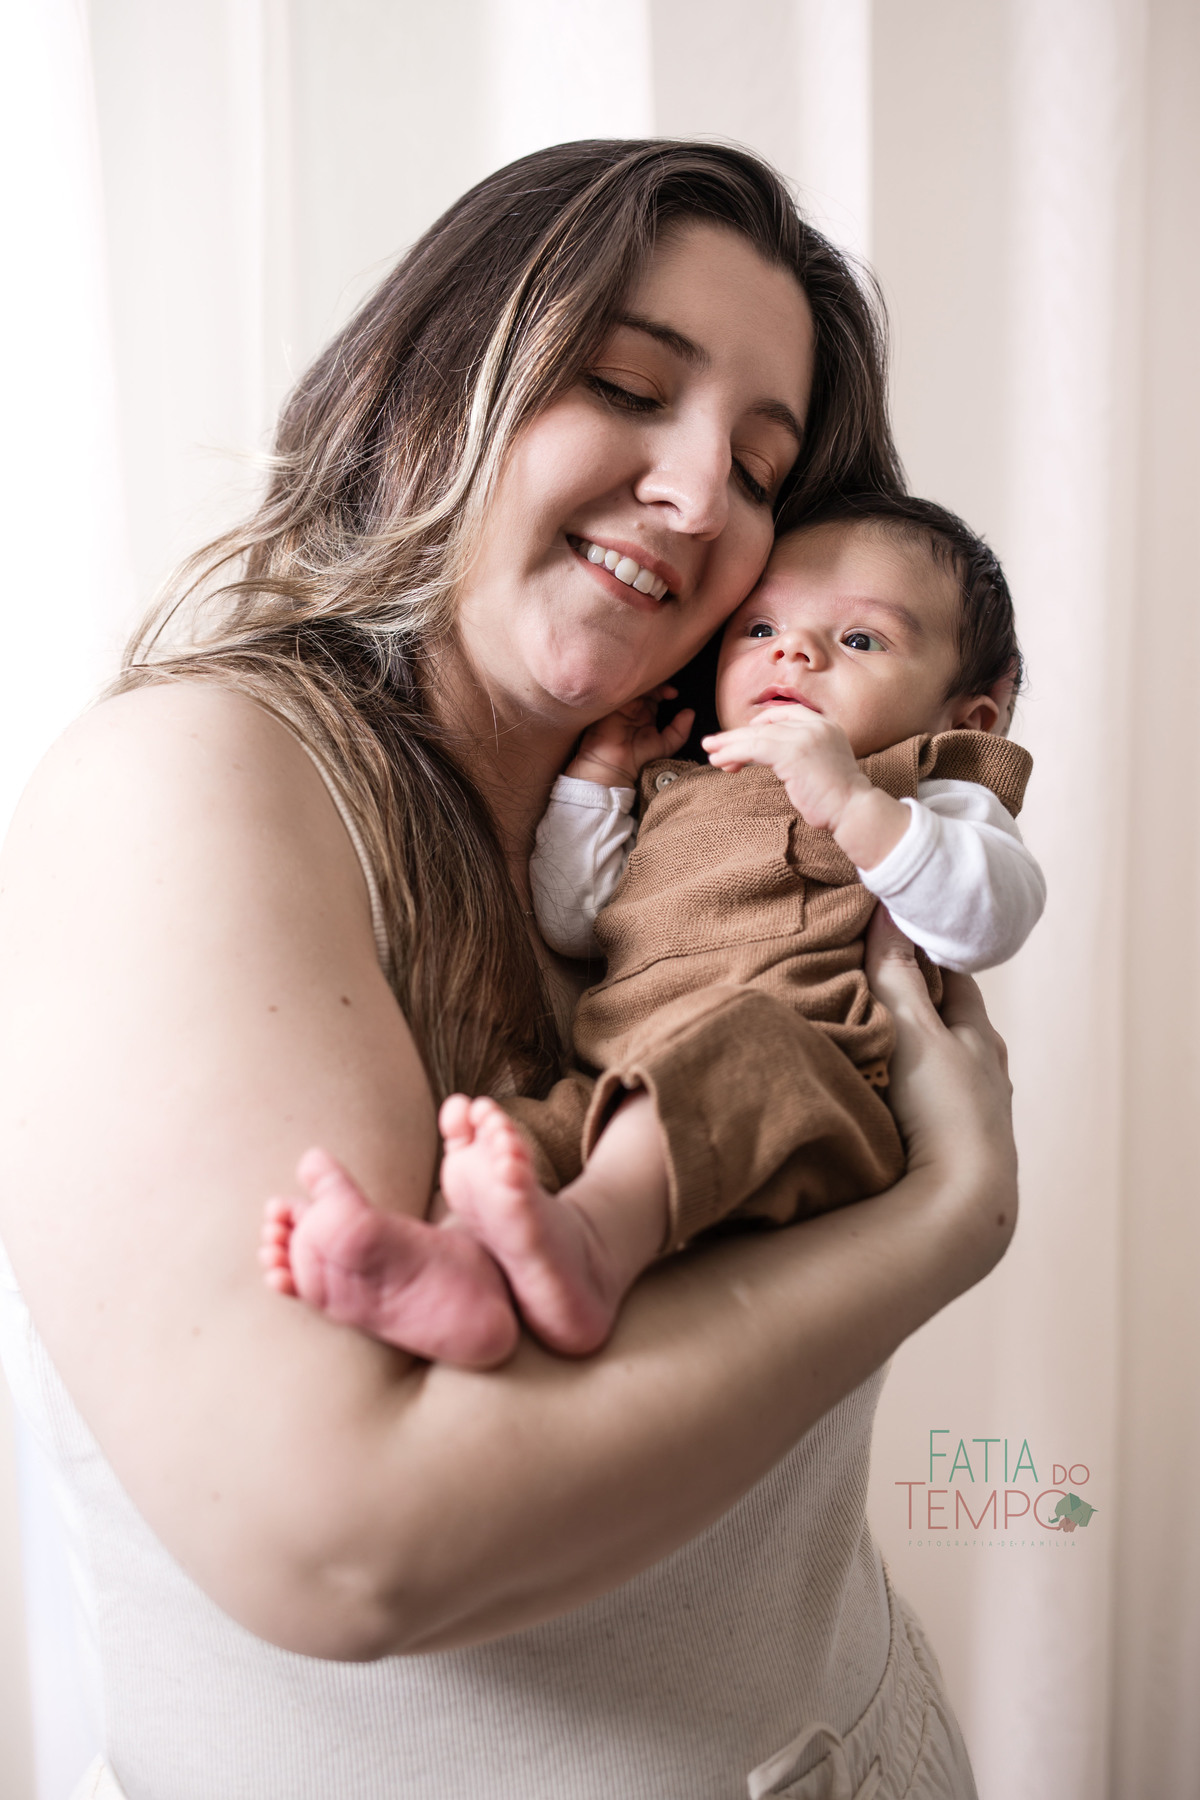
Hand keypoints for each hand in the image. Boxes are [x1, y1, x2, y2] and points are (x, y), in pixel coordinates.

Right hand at [567, 686, 694, 787]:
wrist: (615, 766)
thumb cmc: (639, 758)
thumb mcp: (666, 745)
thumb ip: (680, 730)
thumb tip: (690, 712)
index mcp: (646, 714)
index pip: (656, 694)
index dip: (665, 690)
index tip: (675, 694)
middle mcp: (634, 708)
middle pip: (646, 687)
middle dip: (657, 684)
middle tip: (666, 689)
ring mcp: (622, 706)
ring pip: (635, 686)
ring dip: (647, 684)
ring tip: (657, 688)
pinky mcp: (611, 706)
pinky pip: (621, 690)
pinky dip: (632, 686)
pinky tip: (641, 688)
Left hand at [703, 705, 866, 830]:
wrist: (854, 810)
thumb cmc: (837, 798)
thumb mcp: (821, 766)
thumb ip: (801, 755)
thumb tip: (774, 759)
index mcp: (826, 725)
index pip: (786, 713)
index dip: (761, 723)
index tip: (744, 737)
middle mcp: (816, 725)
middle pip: (768, 724)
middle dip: (738, 735)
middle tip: (714, 743)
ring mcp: (805, 737)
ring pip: (757, 736)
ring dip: (730, 744)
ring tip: (710, 751)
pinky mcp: (792, 752)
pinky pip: (755, 748)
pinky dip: (733, 753)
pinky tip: (720, 761)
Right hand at [864, 907, 1016, 1282]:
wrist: (960, 1205)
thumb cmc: (944, 1109)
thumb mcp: (915, 1030)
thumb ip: (896, 974)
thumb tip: (889, 910)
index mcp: (981, 1037)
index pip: (954, 978)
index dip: (926, 955)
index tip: (894, 935)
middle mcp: (985, 1074)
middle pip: (950, 1026)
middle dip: (919, 1007)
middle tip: (873, 986)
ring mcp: (974, 1116)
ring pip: (941, 1071)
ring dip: (914, 1057)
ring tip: (872, 1044)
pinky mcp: (955, 1153)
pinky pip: (930, 1109)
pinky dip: (910, 1096)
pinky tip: (884, 1101)